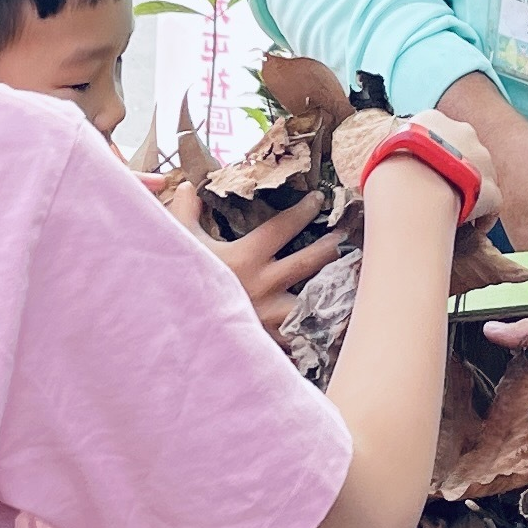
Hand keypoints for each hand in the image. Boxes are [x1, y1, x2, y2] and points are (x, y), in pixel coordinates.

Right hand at [166, 188, 349, 335]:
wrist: (177, 335)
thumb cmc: (177, 286)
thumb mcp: (178, 245)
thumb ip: (184, 213)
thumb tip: (187, 186)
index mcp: (245, 258)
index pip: (281, 228)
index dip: (302, 211)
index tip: (318, 199)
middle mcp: (264, 284)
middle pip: (308, 262)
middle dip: (329, 247)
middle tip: (344, 236)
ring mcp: (270, 315)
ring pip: (311, 300)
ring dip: (331, 290)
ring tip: (350, 281)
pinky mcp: (269, 341)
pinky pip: (299, 336)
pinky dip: (316, 331)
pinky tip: (335, 326)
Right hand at [354, 109, 500, 229]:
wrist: (407, 185)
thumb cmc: (385, 168)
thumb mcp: (382, 147)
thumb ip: (391, 148)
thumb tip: (384, 160)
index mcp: (433, 119)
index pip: (437, 132)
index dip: (432, 152)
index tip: (425, 169)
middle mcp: (462, 131)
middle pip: (463, 150)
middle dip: (456, 168)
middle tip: (440, 189)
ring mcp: (481, 158)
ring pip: (481, 174)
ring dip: (471, 189)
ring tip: (455, 210)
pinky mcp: (489, 187)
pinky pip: (492, 203)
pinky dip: (484, 216)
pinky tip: (473, 228)